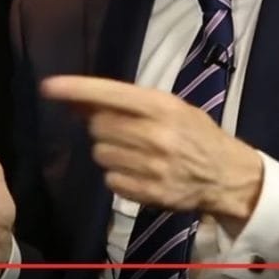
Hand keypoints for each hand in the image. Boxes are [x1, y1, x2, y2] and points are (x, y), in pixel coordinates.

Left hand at [41, 75, 262, 234]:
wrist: (229, 176)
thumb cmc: (196, 134)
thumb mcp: (168, 107)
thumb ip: (125, 103)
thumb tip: (76, 100)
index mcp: (161, 106)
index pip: (109, 94)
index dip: (76, 89)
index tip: (49, 86)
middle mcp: (155, 134)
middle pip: (97, 127)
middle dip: (102, 127)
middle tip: (124, 131)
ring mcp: (152, 166)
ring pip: (100, 154)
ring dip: (110, 152)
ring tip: (136, 152)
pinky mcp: (149, 192)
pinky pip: (111, 179)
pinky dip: (118, 175)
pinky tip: (140, 172)